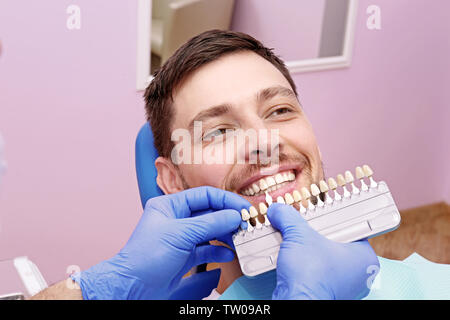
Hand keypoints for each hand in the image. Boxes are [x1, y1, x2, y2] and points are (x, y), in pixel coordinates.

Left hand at [71, 186, 249, 299]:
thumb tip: (235, 216)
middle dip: (228, 218)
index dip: (226, 200)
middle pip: (209, 213)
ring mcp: (181, 239)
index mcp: (170, 206)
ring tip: (241, 239)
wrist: (132, 289)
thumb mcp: (181, 234)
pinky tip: (229, 254)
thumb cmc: (147, 257)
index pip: (204, 195)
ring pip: (210, 231)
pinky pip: (207, 250)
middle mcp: (177, 220)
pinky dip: (219, 252)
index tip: (244, 208)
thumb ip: (210, 223)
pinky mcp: (184, 257)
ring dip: (226, 235)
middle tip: (246, 225)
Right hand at [268, 203, 378, 299]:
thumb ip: (288, 217)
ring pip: (324, 257)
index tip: (322, 211)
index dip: (333, 218)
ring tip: (296, 237)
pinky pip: (315, 271)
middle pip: (335, 242)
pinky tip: (292, 255)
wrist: (295, 302)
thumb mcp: (298, 235)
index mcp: (364, 257)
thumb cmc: (309, 275)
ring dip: (308, 248)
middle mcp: (357, 273)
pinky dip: (303, 263)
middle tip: (306, 223)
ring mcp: (342, 286)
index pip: (351, 228)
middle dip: (317, 233)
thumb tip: (278, 209)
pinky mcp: (325, 292)